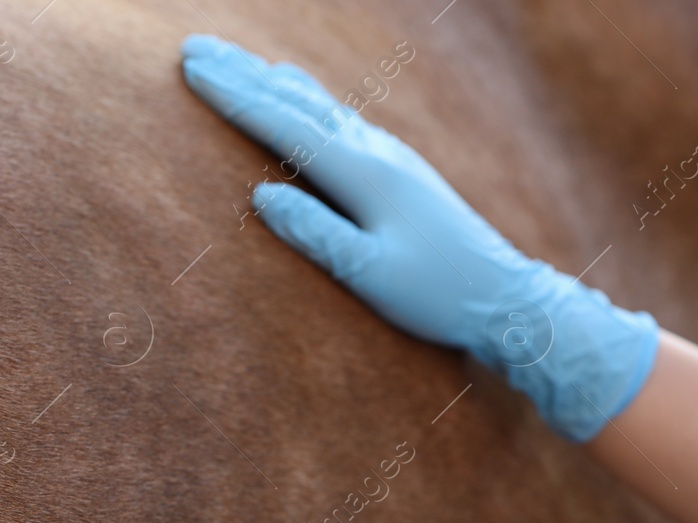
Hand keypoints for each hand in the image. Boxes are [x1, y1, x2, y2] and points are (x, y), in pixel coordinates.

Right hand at [180, 33, 658, 441]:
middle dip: (244, 75)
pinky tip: (303, 101)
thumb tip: (260, 194)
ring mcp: (393, 157)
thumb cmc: (438, 295)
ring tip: (238, 64)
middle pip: (299, 103)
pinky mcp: (401, 171)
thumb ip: (316, 234)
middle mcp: (378, 153)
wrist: (505, 297)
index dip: (236, 97)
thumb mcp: (371, 275)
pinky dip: (308, 102)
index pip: (286, 126)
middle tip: (195, 49)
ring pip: (321, 106)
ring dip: (274, 83)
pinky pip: (341, 121)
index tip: (192, 68)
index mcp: (366, 175)